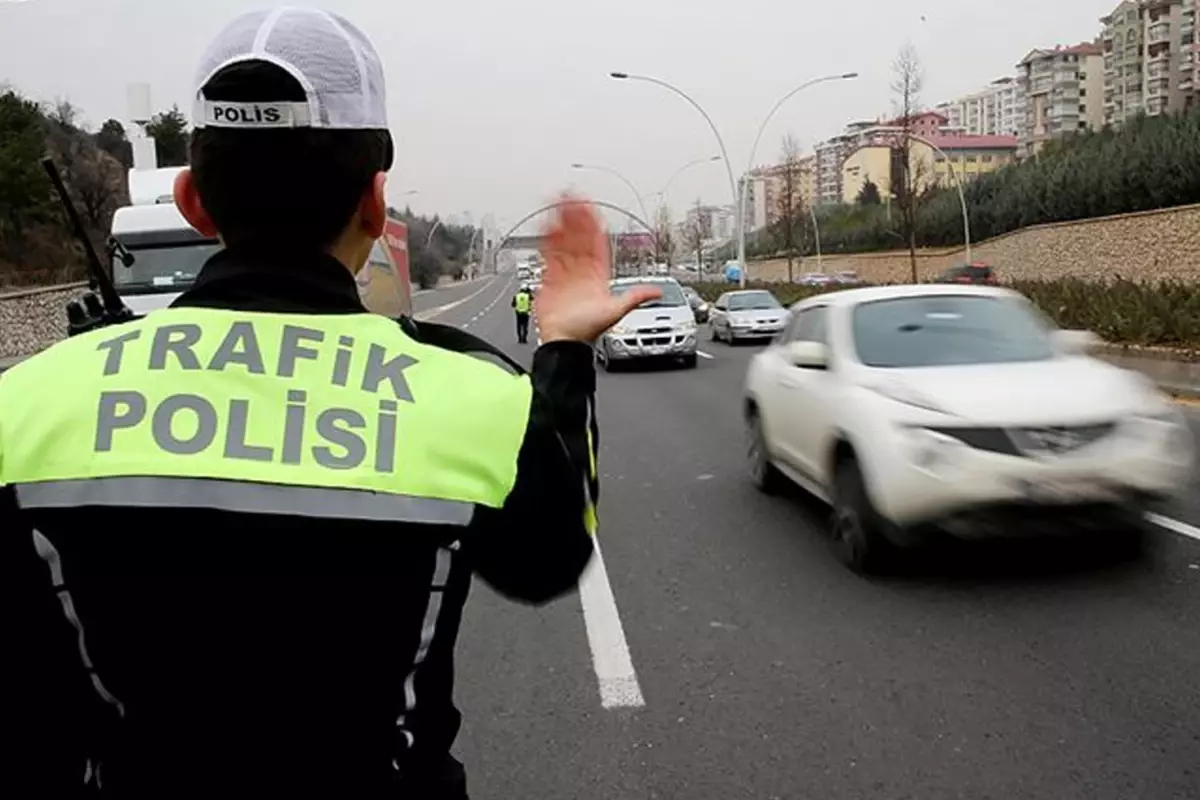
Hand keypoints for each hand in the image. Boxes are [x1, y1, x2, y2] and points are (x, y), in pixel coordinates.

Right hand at [535, 194, 660, 343]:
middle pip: (579, 237)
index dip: (594, 224)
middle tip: (572, 196)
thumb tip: (658, 292)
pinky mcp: (550, 277)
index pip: (597, 243)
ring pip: (564, 241)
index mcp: (599, 274)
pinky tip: (546, 224)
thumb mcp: (616, 311)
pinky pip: (549, 253)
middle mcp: (582, 270)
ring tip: (557, 204)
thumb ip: (634, 297)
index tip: (590, 207)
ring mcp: (566, 272)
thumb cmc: (588, 329)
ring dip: (561, 223)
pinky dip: (547, 239)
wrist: (565, 341)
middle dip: (576, 217)